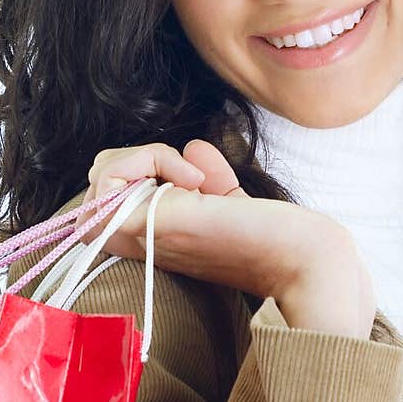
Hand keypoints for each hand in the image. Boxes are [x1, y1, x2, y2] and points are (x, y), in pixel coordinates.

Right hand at [72, 139, 366, 314]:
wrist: (303, 257)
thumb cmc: (275, 236)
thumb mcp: (229, 201)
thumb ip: (207, 177)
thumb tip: (192, 145)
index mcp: (155, 238)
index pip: (111, 194)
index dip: (145, 170)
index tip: (200, 178)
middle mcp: (140, 240)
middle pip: (99, 180)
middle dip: (141, 158)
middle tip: (194, 176)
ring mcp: (140, 234)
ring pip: (100, 173)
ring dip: (147, 157)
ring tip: (196, 178)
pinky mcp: (149, 223)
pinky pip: (109, 176)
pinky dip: (149, 158)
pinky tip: (195, 180)